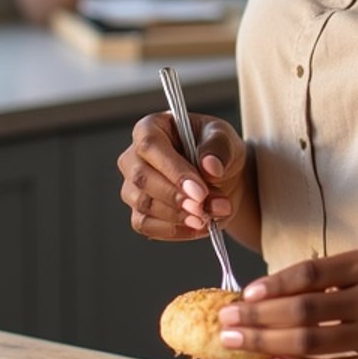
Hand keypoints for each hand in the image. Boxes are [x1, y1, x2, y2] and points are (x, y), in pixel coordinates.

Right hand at [118, 111, 248, 241]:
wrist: (224, 178)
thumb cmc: (217, 149)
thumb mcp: (224, 138)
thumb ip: (218, 148)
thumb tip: (210, 167)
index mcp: (150, 128)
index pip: (150, 146)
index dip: (173, 170)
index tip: (200, 191)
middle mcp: (134, 157)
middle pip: (142, 179)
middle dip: (176, 198)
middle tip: (205, 208)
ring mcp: (133, 186)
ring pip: (143, 205)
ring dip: (179, 216)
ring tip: (211, 216)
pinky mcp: (139, 212)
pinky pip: (146, 226)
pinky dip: (174, 231)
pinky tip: (199, 227)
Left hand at [217, 248, 357, 358]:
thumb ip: (331, 277)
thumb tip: (269, 294)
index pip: (309, 273)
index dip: (271, 285)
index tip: (242, 295)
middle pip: (303, 310)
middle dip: (256, 318)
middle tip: (224, 322)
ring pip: (312, 342)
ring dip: (268, 343)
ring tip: (239, 343)